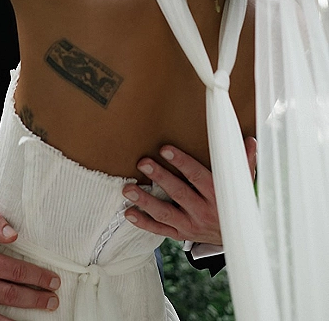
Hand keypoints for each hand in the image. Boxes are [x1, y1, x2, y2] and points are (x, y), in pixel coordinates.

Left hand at [122, 138, 256, 244]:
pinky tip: (129, 213)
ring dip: (145, 201)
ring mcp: (191, 225)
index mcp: (218, 195)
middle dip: (160, 177)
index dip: (181, 162)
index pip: (197, 176)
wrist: (239, 239)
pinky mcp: (181, 234)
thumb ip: (245, 161)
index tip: (165, 149)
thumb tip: (250, 139)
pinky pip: (160, 230)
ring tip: (128, 189)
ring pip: (165, 212)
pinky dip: (143, 223)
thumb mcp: (243, 184)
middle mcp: (203, 211)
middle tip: (143, 163)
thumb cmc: (237, 204)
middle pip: (179, 192)